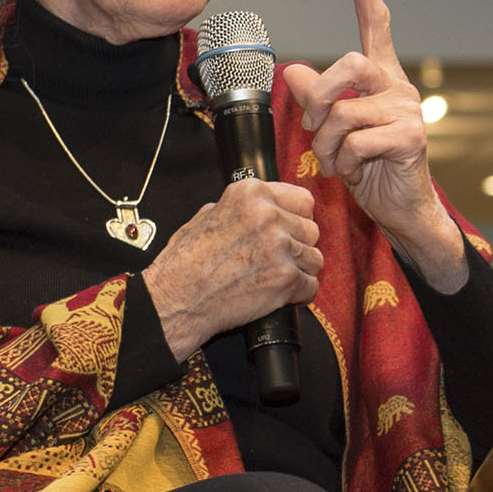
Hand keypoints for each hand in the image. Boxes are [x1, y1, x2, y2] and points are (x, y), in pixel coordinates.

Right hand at [138, 178, 320, 360]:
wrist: (176, 298)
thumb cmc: (185, 262)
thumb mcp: (208, 215)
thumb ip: (241, 208)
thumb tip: (261, 208)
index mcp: (251, 193)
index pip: (303, 200)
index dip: (298, 219)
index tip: (291, 230)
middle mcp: (268, 215)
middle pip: (312, 230)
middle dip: (299, 247)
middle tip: (278, 259)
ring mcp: (279, 246)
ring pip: (315, 258)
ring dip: (301, 271)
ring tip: (275, 277)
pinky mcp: (285, 278)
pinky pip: (311, 285)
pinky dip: (300, 294)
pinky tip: (280, 294)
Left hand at [282, 0, 468, 291]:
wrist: (402, 212)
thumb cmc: (370, 171)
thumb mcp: (334, 133)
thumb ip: (316, 99)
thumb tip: (292, 70)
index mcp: (381, 80)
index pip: (376, 24)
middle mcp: (399, 87)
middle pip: (348, 63)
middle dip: (318, 96)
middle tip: (313, 127)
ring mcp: (408, 111)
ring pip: (344, 111)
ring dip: (327, 143)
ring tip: (336, 162)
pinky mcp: (411, 138)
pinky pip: (357, 140)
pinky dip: (343, 162)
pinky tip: (353, 173)